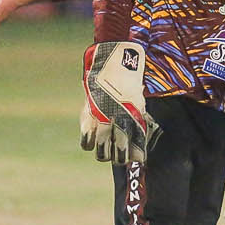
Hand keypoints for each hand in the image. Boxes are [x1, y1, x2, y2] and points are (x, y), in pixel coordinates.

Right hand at [78, 42, 159, 163]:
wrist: (113, 66)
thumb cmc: (127, 84)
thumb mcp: (138, 102)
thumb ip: (137, 121)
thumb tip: (138, 137)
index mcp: (135, 121)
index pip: (137, 150)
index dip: (137, 157)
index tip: (137, 158)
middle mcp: (119, 124)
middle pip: (119, 155)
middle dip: (120, 157)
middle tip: (118, 155)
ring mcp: (102, 122)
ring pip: (102, 153)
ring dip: (104, 154)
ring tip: (105, 150)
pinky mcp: (87, 118)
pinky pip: (86, 143)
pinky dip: (89, 143)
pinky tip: (91, 140)